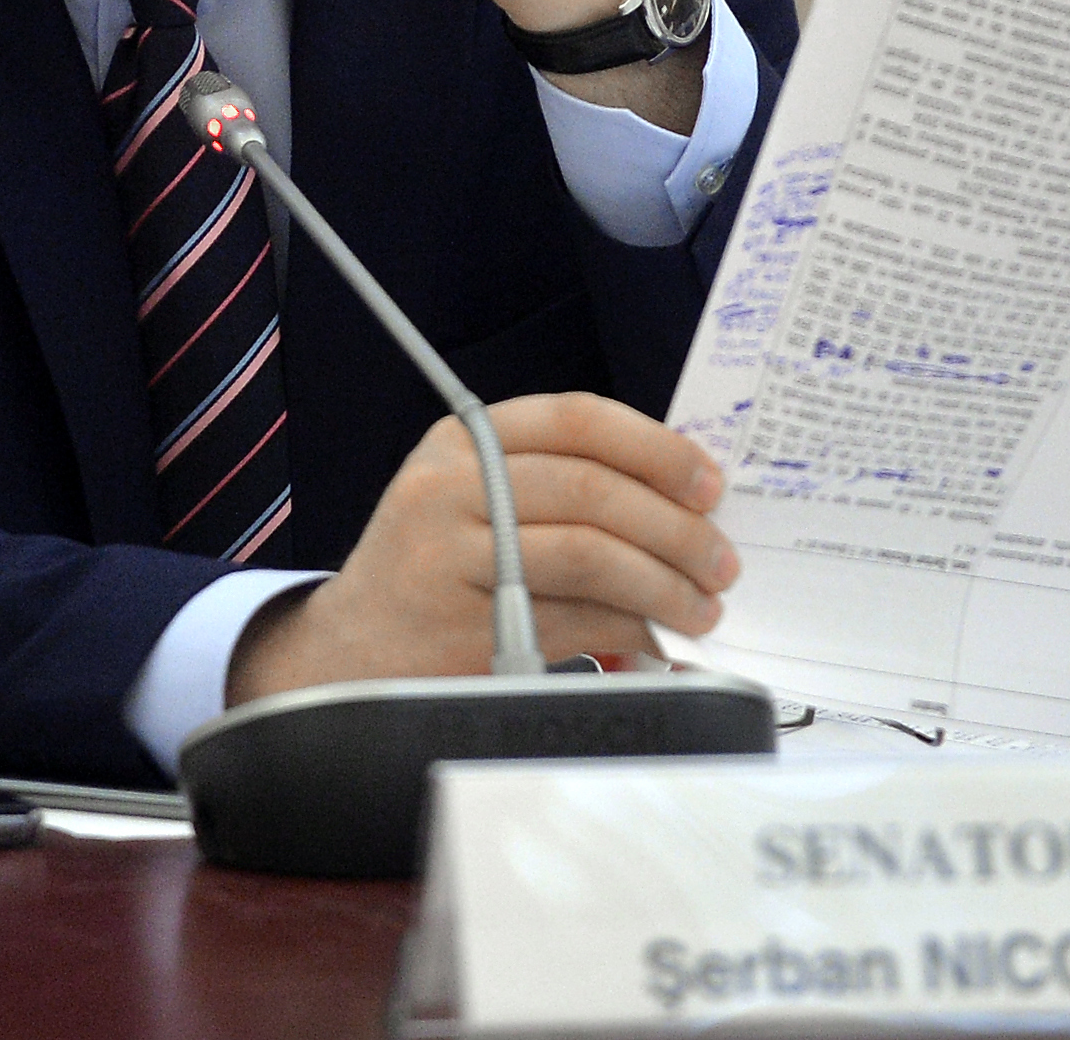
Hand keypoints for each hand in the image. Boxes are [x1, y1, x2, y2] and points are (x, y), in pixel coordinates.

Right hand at [223, 393, 737, 702]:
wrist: (348, 651)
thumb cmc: (432, 569)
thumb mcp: (470, 498)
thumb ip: (552, 482)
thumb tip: (680, 499)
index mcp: (461, 440)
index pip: (575, 419)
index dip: (654, 446)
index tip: (708, 482)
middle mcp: (450, 485)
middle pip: (593, 490)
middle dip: (676, 528)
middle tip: (721, 560)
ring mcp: (451, 555)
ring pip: (589, 554)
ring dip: (664, 584)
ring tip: (701, 607)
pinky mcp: (463, 623)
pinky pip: (573, 620)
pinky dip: (630, 631)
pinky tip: (655, 641)